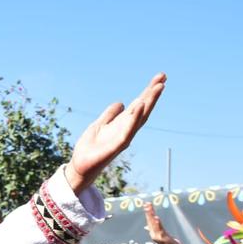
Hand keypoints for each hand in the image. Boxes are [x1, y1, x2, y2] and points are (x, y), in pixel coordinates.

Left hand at [66, 73, 166, 192]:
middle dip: (152, 93)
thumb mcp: (99, 125)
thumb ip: (109, 114)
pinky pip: (128, 131)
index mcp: (122, 123)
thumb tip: (121, 103)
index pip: (138, 105)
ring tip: (158, 87)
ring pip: (140, 117)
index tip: (159, 78)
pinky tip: (140, 105)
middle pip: (143, 109)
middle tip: (163, 77)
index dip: (148, 92)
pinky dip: (135, 118)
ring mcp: (123, 137)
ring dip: (149, 102)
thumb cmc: (89, 148)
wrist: (80, 166)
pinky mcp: (117, 146)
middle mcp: (126, 129)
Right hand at [143, 204, 189, 243]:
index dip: (148, 213)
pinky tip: (156, 218)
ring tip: (149, 209)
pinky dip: (158, 224)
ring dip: (151, 216)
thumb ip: (155, 230)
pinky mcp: (165, 239)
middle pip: (150, 221)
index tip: (147, 204)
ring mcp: (159, 237)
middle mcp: (154, 235)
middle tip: (146, 204)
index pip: (149, 221)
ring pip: (154, 224)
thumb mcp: (162, 237)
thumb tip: (146, 226)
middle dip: (148, 212)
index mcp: (154, 234)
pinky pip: (161, 230)